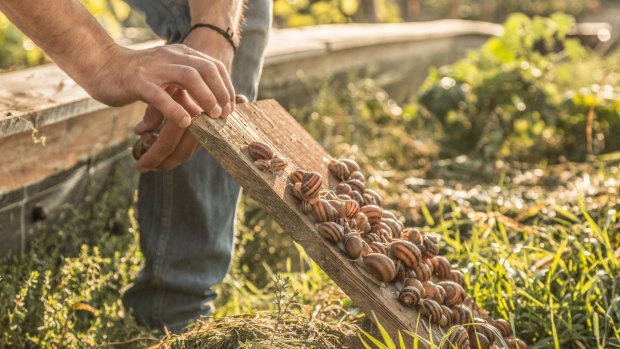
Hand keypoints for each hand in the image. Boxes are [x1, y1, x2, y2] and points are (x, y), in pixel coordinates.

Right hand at [89, 43, 235, 127]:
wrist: (101, 66)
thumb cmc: (137, 78)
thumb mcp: (167, 79)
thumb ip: (187, 90)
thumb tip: (210, 111)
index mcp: (180, 54)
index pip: (213, 66)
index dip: (226, 87)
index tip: (231, 107)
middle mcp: (170, 56)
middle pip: (206, 69)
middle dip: (220, 92)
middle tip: (224, 114)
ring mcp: (154, 68)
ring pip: (188, 76)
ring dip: (205, 97)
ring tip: (212, 117)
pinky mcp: (137, 82)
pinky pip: (160, 95)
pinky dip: (175, 109)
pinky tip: (185, 122)